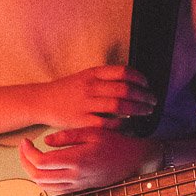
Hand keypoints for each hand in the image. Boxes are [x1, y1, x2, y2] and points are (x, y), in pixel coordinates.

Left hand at [19, 128, 162, 192]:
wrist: (134, 160)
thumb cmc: (116, 143)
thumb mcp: (92, 132)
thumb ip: (67, 136)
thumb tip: (46, 141)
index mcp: (76, 160)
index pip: (41, 162)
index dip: (27, 152)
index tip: (26, 140)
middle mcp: (75, 176)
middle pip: (38, 176)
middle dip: (25, 162)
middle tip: (24, 148)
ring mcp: (77, 185)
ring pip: (45, 186)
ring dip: (33, 172)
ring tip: (31, 156)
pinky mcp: (80, 189)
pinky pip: (55, 190)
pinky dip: (44, 180)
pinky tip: (45, 167)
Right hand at [38, 66, 155, 131]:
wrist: (42, 100)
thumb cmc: (67, 90)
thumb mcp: (85, 76)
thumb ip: (106, 78)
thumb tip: (132, 81)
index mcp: (93, 73)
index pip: (123, 72)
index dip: (140, 79)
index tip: (147, 85)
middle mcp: (91, 86)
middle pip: (126, 89)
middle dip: (144, 96)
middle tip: (153, 101)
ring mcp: (86, 103)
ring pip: (119, 106)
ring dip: (138, 109)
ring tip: (146, 112)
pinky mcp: (81, 120)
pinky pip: (107, 123)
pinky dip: (122, 124)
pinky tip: (129, 124)